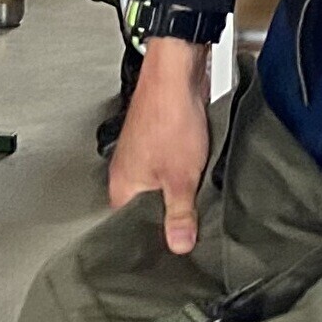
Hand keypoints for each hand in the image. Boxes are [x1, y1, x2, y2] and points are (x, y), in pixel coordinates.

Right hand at [107, 39, 215, 254]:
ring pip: (161, 188)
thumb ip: (180, 214)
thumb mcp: (181, 178)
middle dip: (170, 215)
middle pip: (147, 208)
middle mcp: (127, 173)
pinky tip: (198, 172)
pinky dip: (184, 173)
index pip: (130, 227)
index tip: (173, 247)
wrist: (177, 74)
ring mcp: (142, 157)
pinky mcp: (158, 142)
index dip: (153, 238)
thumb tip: (179, 246)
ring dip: (179, 192)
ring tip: (196, 195)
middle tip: (191, 224)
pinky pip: (170, 169)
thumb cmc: (169, 118)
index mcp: (122, 187)